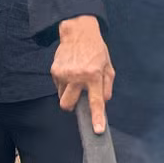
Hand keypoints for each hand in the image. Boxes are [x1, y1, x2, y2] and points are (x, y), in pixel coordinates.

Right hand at [51, 17, 113, 131]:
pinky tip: (70, 72)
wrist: (78, 32)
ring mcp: (64, 74)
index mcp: (94, 76)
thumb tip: (103, 101)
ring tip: (75, 79)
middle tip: (77, 98)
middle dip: (71, 106)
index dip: (96, 118)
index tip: (97, 130)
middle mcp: (77, 76)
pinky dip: (63, 83)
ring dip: (68, 93)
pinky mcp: (54, 70)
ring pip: (62, 96)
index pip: (96, 102)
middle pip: (68, 105)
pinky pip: (58, 86)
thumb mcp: (108, 67)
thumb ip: (107, 86)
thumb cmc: (95, 50)